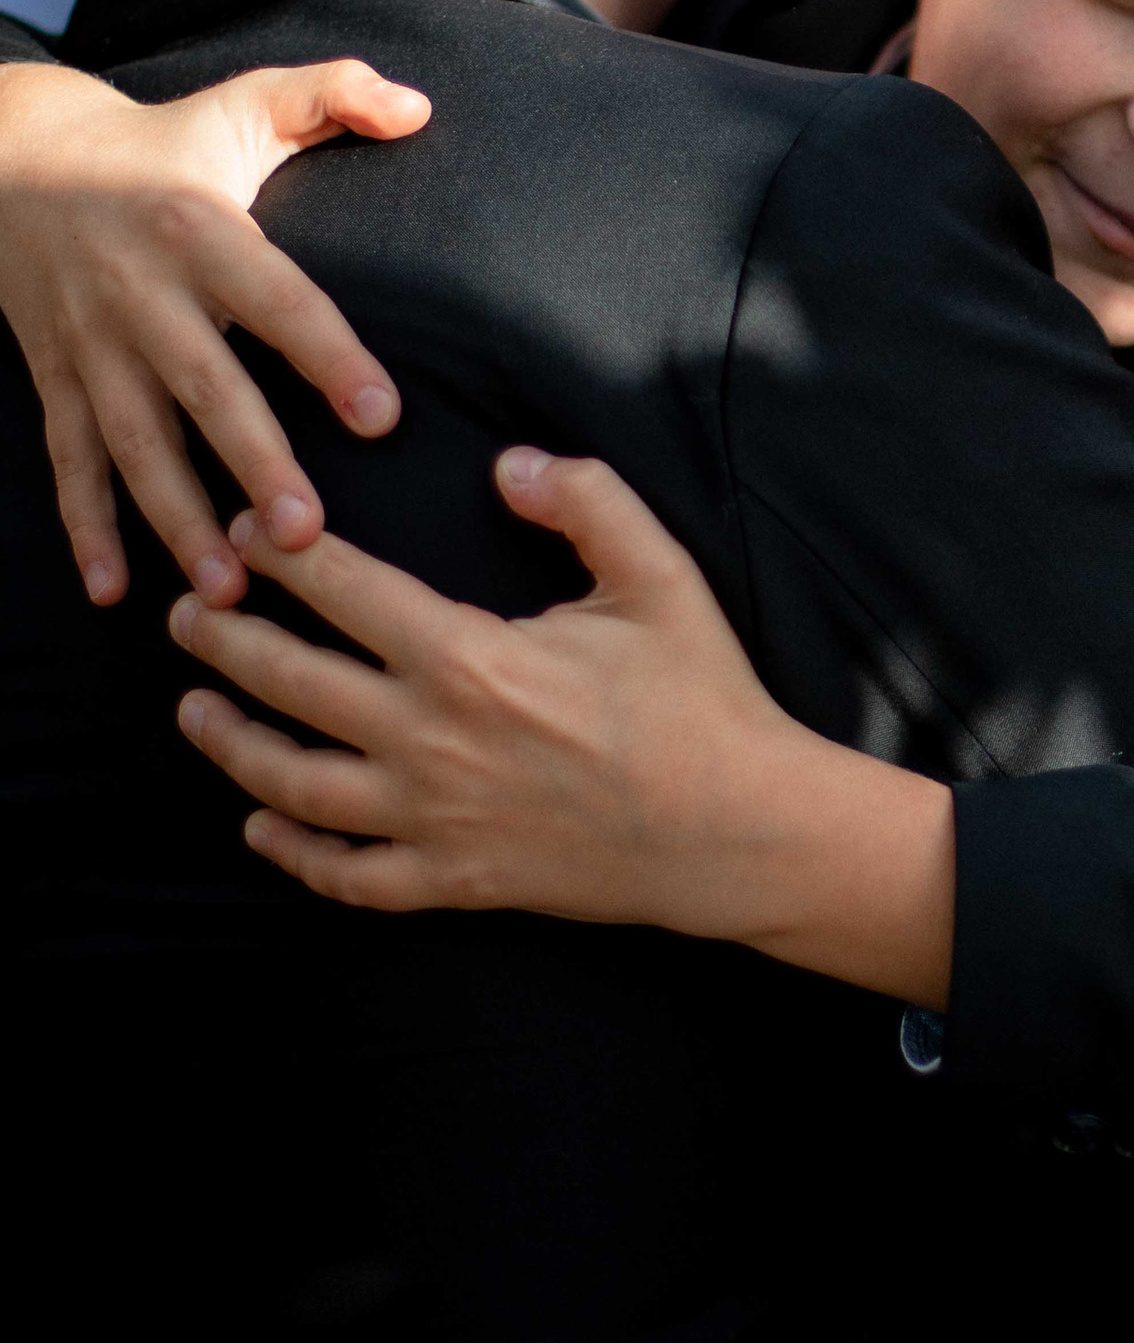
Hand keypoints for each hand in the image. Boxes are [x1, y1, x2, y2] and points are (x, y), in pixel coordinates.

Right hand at [0, 59, 429, 605]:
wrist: (14, 156)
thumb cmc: (165, 141)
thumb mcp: (245, 102)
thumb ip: (335, 94)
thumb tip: (419, 106)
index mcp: (201, 231)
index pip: (280, 300)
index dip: (330, 357)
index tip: (382, 416)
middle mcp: (143, 295)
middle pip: (205, 390)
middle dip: (252, 466)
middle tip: (304, 535)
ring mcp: (92, 344)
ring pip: (135, 444)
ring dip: (177, 519)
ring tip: (225, 590)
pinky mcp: (55, 376)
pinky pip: (68, 461)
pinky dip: (85, 528)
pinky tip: (116, 587)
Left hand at [166, 448, 955, 1004]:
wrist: (736, 826)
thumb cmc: (701, 697)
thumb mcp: (659, 576)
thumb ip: (585, 501)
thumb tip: (510, 464)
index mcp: (469, 657)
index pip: (343, 591)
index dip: (281, 555)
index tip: (245, 530)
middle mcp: (430, 740)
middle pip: (290, 682)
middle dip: (226, 638)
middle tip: (188, 609)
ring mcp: (434, 818)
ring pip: (292, 784)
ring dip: (230, 742)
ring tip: (195, 708)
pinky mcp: (454, 878)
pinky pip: (345, 874)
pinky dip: (290, 854)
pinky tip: (259, 825)